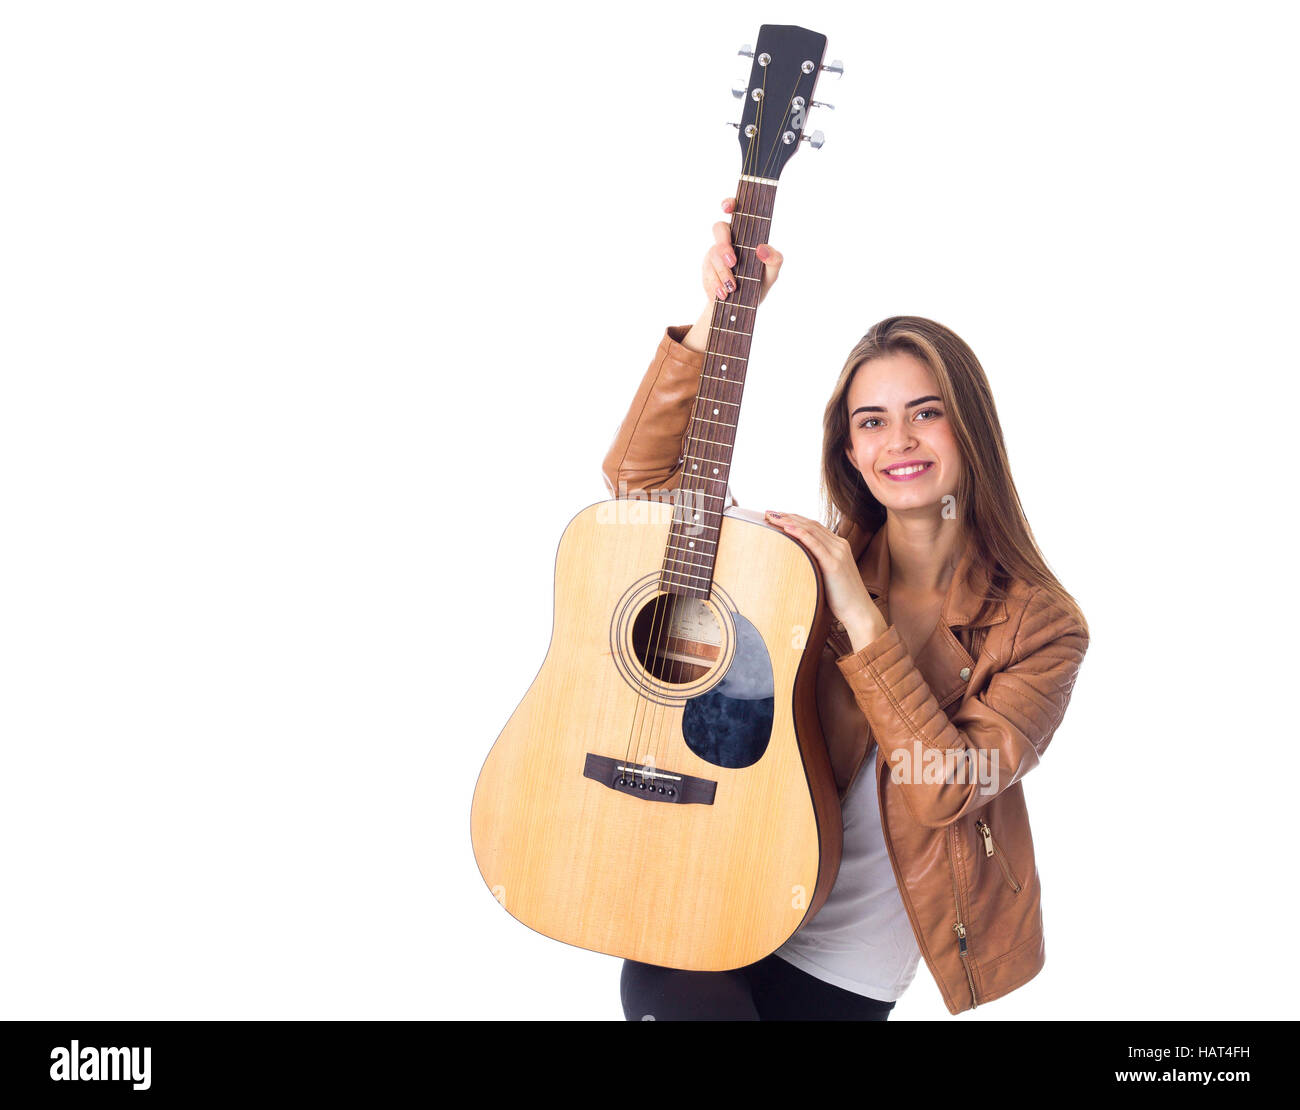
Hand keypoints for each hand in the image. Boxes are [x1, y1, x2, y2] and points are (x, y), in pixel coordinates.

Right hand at [703, 196, 782, 305]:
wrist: (739, 308)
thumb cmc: (758, 285)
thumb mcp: (771, 275)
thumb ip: (774, 261)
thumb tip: (762, 249)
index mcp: (745, 234)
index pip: (736, 211)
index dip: (730, 204)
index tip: (727, 207)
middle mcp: (728, 240)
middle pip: (719, 229)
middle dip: (724, 245)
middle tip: (733, 262)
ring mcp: (714, 254)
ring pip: (713, 255)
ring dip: (723, 273)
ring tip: (733, 289)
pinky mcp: (706, 269)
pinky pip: (707, 273)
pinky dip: (716, 285)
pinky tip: (724, 294)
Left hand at [763, 510, 886, 647]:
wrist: (859, 611)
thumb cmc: (841, 598)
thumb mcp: (828, 576)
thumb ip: (817, 565)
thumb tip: (797, 564)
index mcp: (838, 546)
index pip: (813, 526)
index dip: (795, 519)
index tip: (777, 516)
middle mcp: (839, 545)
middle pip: (810, 524)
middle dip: (788, 516)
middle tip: (768, 513)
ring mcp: (838, 552)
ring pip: (810, 530)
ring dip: (789, 521)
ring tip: (772, 517)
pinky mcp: (834, 562)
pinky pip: (814, 543)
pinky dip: (799, 533)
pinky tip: (786, 528)